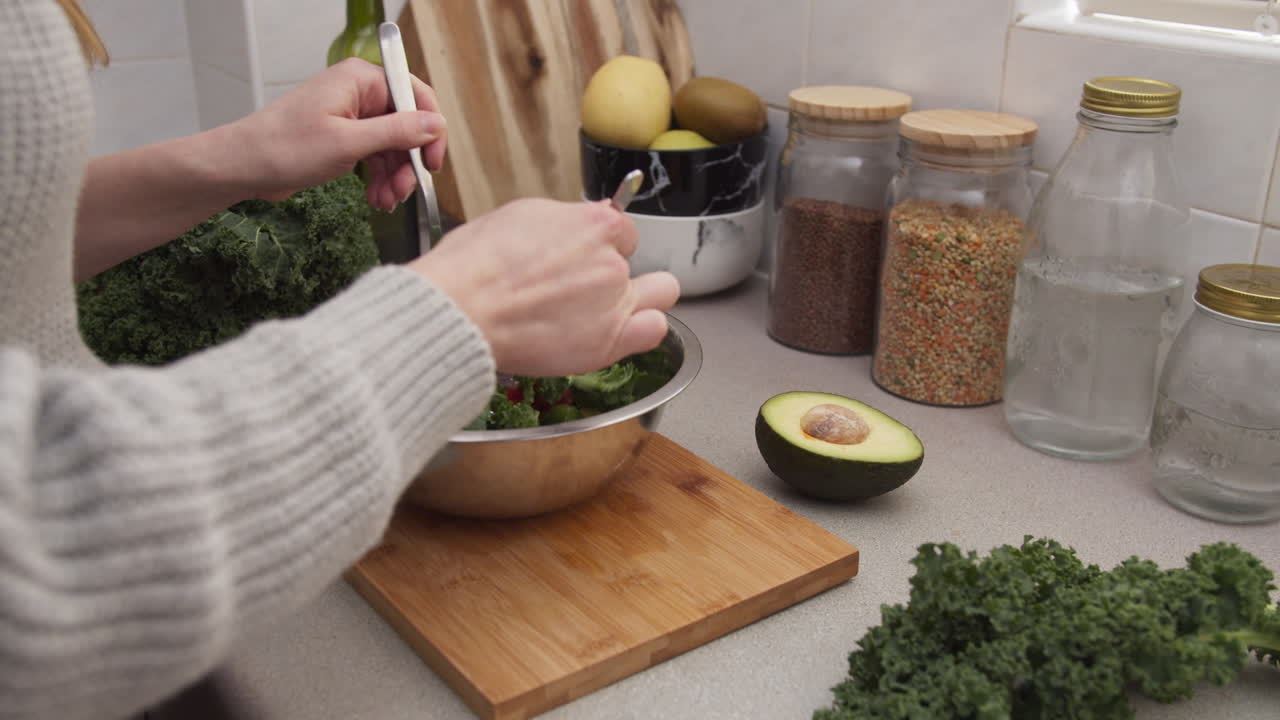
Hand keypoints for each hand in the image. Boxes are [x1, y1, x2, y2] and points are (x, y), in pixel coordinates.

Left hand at [231, 57, 445, 210]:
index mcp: (361, 80)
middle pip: (406, 126)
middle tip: (403, 191)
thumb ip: (397, 132)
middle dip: (407, 163)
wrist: (244, 167)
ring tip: (385, 201)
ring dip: (394, 177)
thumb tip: (435, 125)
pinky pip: (375, 156)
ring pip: (392, 147)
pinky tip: (375, 198)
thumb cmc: (284, 147)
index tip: (433, 162)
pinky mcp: (343, 137)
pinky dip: (379, 179)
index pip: (415, 95)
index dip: (430, 130)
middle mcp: (358, 93)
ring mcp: (351, 115)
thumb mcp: (349, 142)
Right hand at [410, 199, 680, 375]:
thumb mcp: (519, 217)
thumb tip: (580, 223)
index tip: (580, 256)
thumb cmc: (473, 266)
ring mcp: (614, 302)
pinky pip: (653, 329)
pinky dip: (642, 330)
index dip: (598, 244)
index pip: (619, 229)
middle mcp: (611, 261)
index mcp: (593, 224)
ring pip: (659, 294)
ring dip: (638, 299)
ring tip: (602, 311)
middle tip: (586, 285)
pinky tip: (619, 331)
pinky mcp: (609, 340)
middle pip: (631, 262)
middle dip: (614, 269)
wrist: (459, 310)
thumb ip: (562, 222)